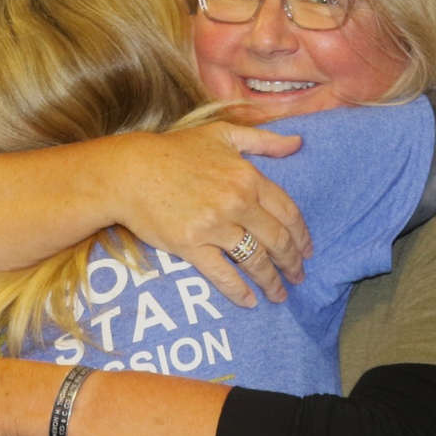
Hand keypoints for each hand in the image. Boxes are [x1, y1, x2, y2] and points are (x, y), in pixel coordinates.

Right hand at [113, 122, 310, 307]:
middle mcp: (236, 202)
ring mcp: (214, 226)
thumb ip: (263, 139)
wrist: (128, 171)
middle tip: (298, 277)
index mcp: (248, 177)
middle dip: (292, 263)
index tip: (307, 251)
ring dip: (271, 281)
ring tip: (279, 294)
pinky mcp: (191, 245)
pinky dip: (239, 291)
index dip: (301, 236)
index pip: (288, 213)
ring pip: (255, 260)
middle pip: (277, 240)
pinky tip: (250, 301)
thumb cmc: (174, 151)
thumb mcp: (222, 134)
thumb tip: (298, 143)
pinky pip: (223, 274)